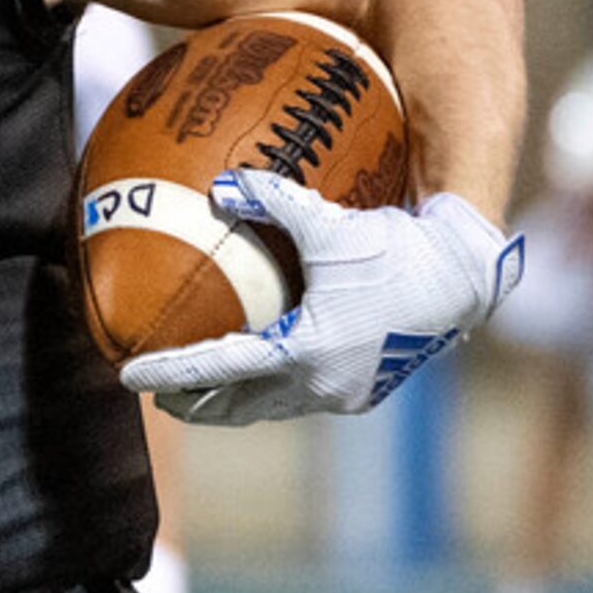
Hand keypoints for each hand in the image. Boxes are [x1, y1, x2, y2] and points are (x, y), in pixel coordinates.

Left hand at [121, 174, 524, 424]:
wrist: (464, 280)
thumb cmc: (396, 249)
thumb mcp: (330, 224)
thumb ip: (272, 201)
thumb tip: (218, 185)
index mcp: (306, 351)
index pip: (219, 368)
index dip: (170, 372)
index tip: (128, 375)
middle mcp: (320, 384)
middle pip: (237, 405)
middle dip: (193, 403)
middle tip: (154, 393)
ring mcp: (342, 394)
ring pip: (268, 408)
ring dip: (230, 403)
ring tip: (195, 395)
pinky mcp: (360, 392)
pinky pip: (299, 398)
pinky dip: (268, 392)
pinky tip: (256, 377)